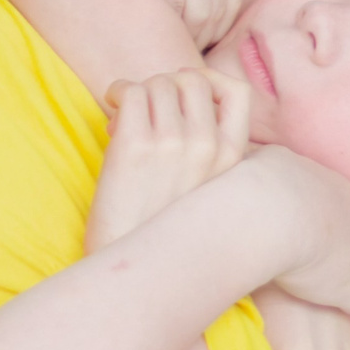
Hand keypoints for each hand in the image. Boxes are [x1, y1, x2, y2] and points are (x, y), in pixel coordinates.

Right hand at [61, 0, 244, 50]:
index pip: (231, 2)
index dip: (212, 28)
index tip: (188, 40)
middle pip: (219, 16)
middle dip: (200, 39)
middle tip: (172, 51)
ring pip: (197, 19)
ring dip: (180, 37)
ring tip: (157, 44)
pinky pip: (170, 9)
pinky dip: (161, 26)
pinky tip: (143, 29)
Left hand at [87, 68, 251, 253]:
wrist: (136, 270)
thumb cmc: (166, 229)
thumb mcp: (208, 190)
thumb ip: (208, 150)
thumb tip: (178, 101)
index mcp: (231, 158)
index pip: (238, 93)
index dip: (211, 81)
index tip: (187, 92)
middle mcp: (208, 146)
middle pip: (191, 79)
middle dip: (166, 83)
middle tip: (148, 106)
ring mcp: (172, 144)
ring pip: (157, 83)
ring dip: (137, 91)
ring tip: (125, 113)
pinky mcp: (135, 147)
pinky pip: (129, 91)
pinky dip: (117, 92)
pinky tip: (111, 112)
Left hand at [233, 146, 349, 316]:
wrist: (262, 219)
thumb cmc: (305, 260)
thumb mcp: (343, 292)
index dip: (330, 255)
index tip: (306, 269)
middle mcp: (338, 187)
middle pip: (327, 207)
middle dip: (310, 224)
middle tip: (284, 249)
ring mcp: (305, 166)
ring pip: (298, 187)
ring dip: (284, 203)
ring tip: (261, 228)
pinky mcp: (272, 155)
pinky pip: (268, 171)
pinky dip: (260, 185)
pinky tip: (245, 204)